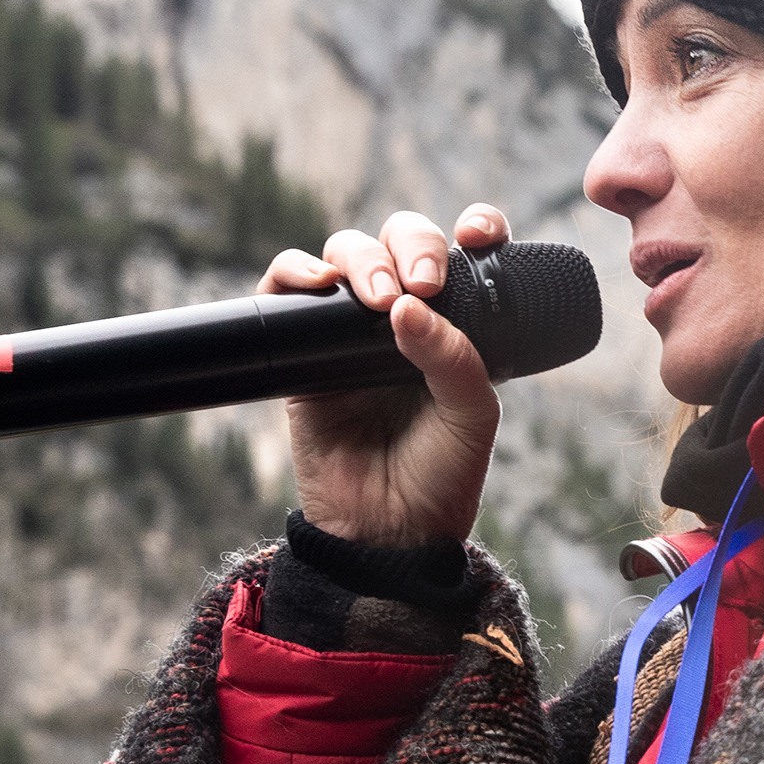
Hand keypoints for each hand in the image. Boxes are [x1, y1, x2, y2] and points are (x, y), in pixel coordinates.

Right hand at [260, 203, 508, 545]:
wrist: (387, 535)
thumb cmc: (441, 477)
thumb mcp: (472, 415)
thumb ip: (454, 357)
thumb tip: (406, 304)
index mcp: (456, 324)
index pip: (464, 253)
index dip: (474, 228)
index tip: (479, 235)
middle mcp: (402, 318)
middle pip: (399, 241)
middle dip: (411, 244)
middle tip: (420, 284)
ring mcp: (348, 333)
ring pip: (346, 253)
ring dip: (359, 258)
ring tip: (373, 298)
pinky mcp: (300, 353)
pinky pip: (285, 291)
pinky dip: (293, 272)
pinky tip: (316, 285)